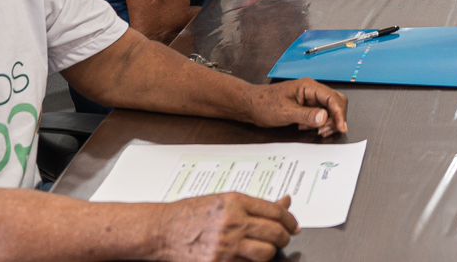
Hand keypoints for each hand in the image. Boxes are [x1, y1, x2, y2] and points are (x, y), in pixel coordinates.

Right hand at [155, 192, 298, 261]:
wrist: (163, 231)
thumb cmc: (191, 214)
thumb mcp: (225, 200)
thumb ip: (256, 204)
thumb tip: (286, 202)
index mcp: (236, 202)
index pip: (276, 211)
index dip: (290, 219)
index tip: (293, 225)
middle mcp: (233, 222)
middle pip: (275, 233)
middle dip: (284, 237)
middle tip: (284, 238)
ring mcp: (226, 246)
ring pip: (265, 254)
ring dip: (270, 253)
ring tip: (267, 249)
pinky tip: (249, 257)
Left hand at [240, 78, 348, 136]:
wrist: (251, 105)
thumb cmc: (264, 104)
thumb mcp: (285, 112)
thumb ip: (306, 115)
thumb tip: (324, 117)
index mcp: (309, 87)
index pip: (332, 98)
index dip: (339, 113)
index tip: (342, 127)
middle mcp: (312, 91)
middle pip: (335, 102)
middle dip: (335, 118)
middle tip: (325, 132)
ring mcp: (310, 98)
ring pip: (330, 109)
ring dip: (328, 122)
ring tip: (317, 131)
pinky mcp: (307, 106)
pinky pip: (321, 114)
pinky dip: (319, 123)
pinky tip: (309, 128)